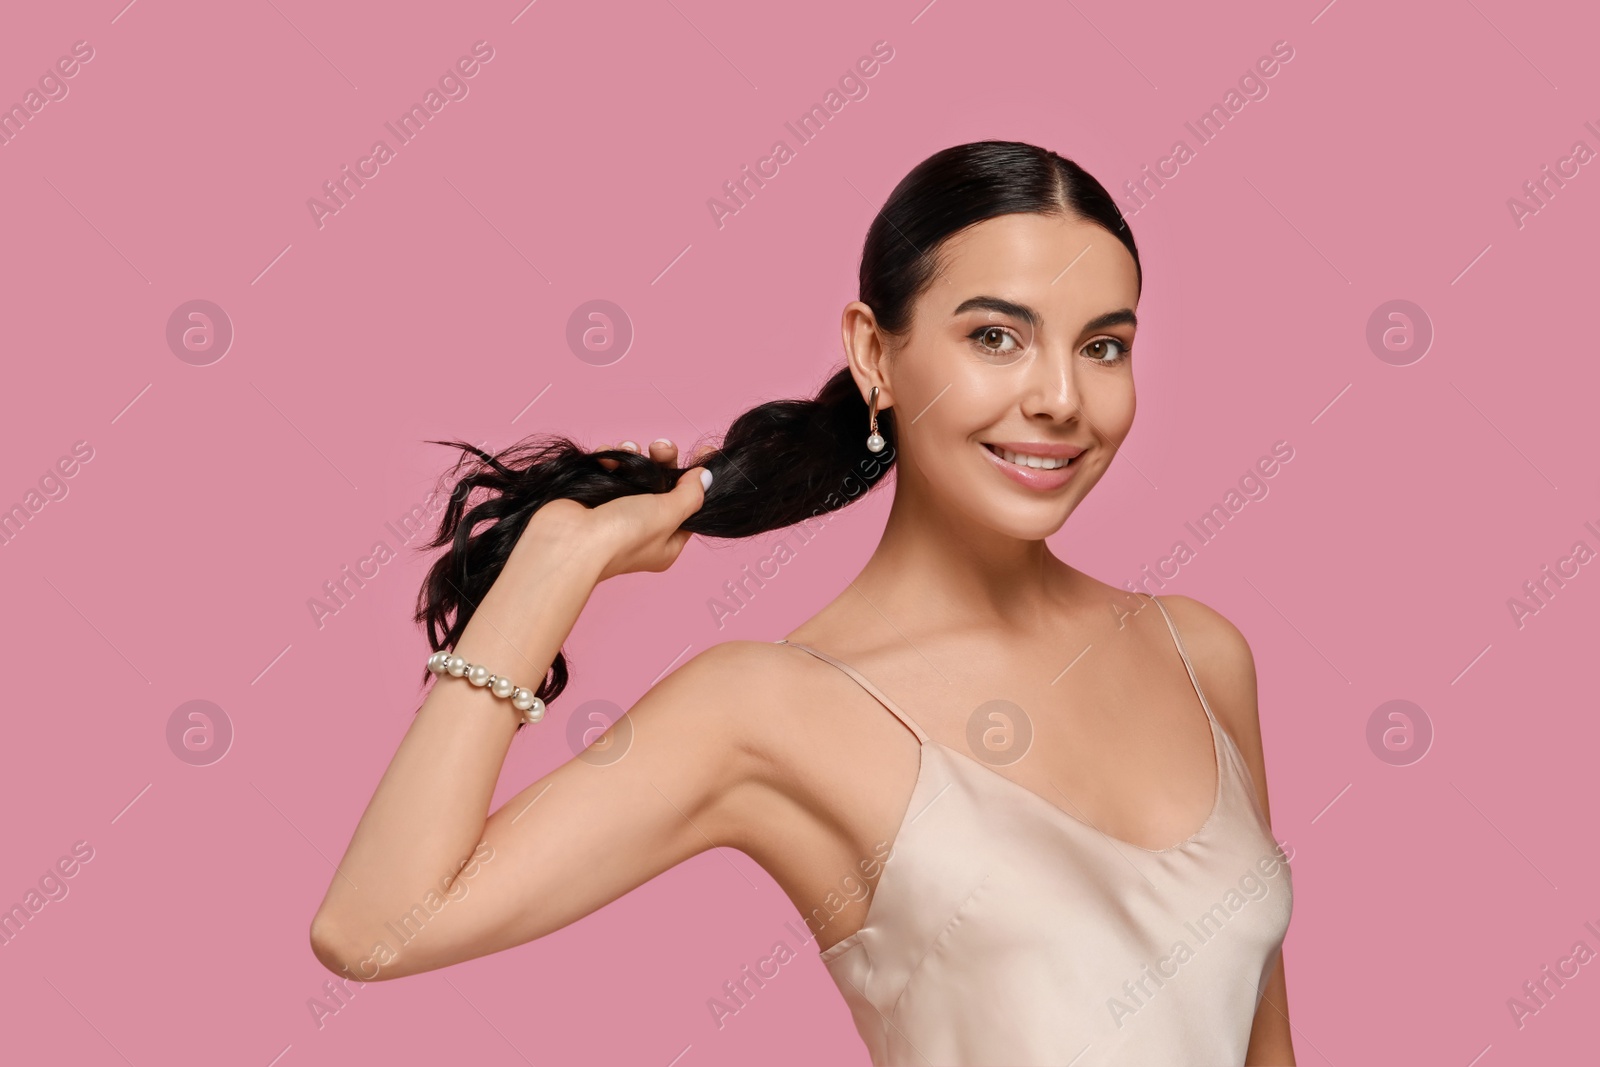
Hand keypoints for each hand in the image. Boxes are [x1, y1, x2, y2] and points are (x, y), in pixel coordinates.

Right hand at [529, 437, 714, 582]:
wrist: (568, 542)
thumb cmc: (621, 537)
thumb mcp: (668, 515)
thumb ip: (690, 495)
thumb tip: (705, 477)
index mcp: (666, 541)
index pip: (690, 505)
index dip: (698, 478)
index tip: (704, 451)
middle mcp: (643, 528)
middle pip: (664, 484)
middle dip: (665, 460)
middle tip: (662, 447)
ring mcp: (616, 511)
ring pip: (636, 473)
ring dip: (636, 455)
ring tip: (631, 448)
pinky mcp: (594, 496)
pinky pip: (609, 469)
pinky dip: (610, 458)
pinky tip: (607, 457)